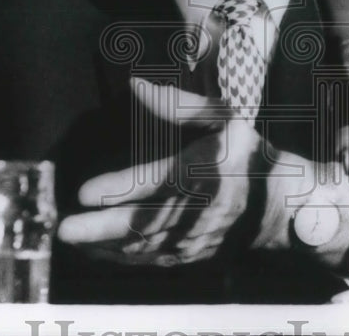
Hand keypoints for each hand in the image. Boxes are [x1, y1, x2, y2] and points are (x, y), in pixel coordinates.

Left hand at [58, 78, 334, 266]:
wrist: (284, 204)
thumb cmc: (251, 153)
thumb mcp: (226, 118)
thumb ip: (180, 105)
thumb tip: (137, 86)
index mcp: (206, 172)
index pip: (153, 182)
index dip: (116, 189)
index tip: (84, 192)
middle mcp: (198, 210)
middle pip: (140, 223)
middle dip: (98, 228)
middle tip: (64, 228)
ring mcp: (195, 239)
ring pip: (141, 248)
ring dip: (103, 246)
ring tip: (72, 239)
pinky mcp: (194, 256)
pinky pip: (152, 261)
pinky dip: (123, 258)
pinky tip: (100, 253)